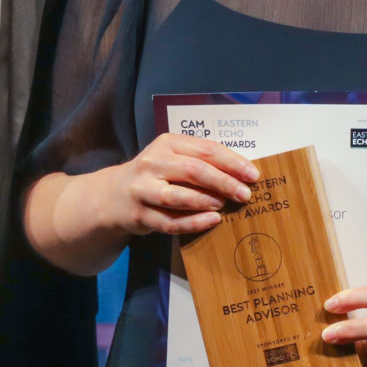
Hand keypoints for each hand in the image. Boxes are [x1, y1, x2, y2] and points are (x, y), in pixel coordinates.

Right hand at [88, 134, 258, 239]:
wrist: (113, 196)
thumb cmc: (155, 175)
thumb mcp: (173, 158)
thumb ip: (200, 161)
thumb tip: (241, 173)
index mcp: (167, 144)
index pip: (205, 149)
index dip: (232, 162)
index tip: (253, 174)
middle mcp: (152, 163)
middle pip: (194, 171)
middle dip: (224, 182)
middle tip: (245, 194)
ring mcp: (143, 189)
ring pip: (178, 196)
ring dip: (205, 201)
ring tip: (225, 205)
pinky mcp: (139, 214)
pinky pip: (170, 221)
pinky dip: (193, 222)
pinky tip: (212, 221)